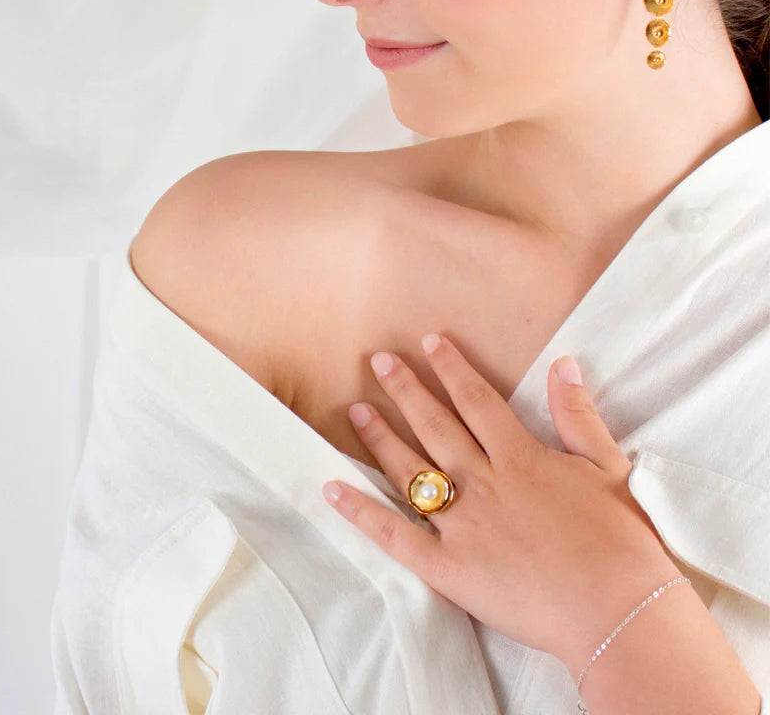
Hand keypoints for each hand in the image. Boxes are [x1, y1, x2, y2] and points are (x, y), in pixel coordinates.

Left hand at [321, 333, 679, 672]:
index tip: (429, 342)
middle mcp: (484, 482)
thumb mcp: (608, 467)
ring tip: (355, 411)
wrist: (619, 611)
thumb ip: (578, 414)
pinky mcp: (447, 567)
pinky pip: (395, 535)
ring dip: (381, 438)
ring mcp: (462, 525)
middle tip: (377, 361)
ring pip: (411, 471)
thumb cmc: (620, 540)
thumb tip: (563, 363)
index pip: (477, 401)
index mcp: (521, 457)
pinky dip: (361, 512)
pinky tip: (332, 490)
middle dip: (405, 390)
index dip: (452, 368)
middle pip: (435, 426)